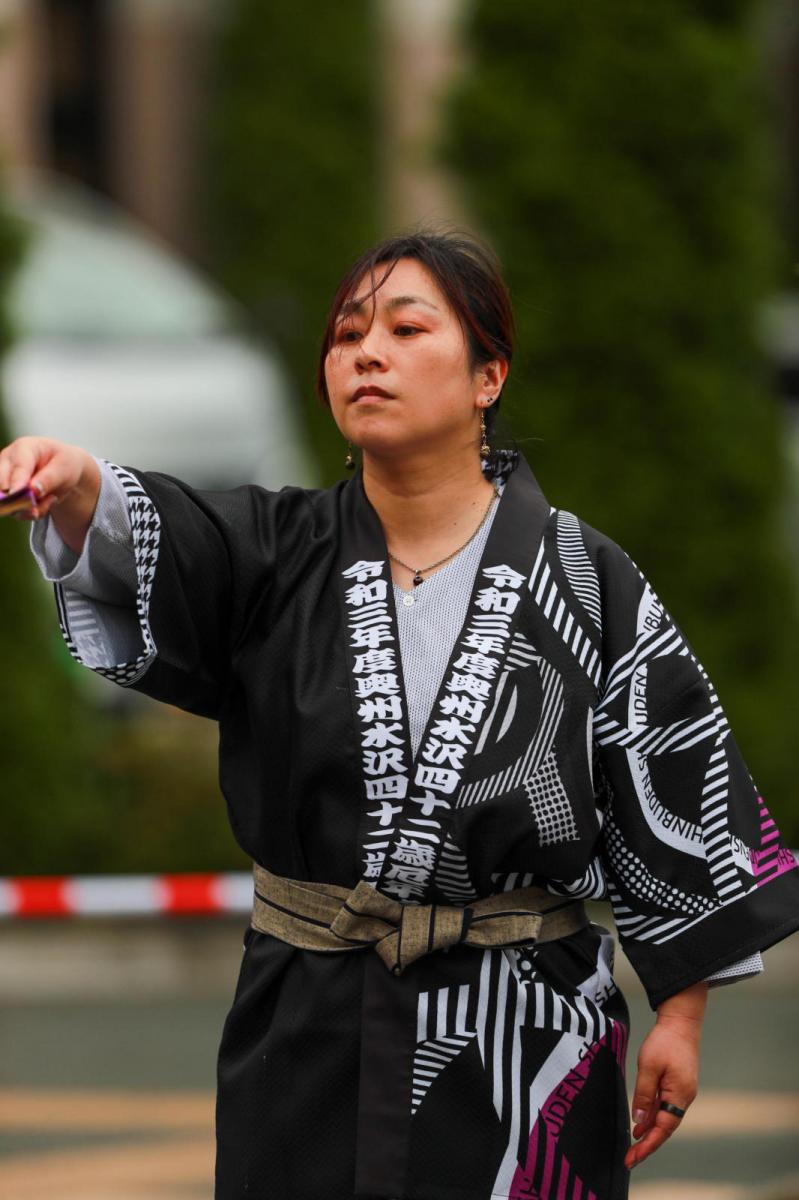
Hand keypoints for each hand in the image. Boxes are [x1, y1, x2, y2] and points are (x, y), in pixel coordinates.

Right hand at [0, 435, 100, 553]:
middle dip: (20, 500)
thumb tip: (33, 490)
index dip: (17, 481)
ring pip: (7, 501)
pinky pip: (15, 511)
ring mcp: (5, 479)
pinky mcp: (8, 495)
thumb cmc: (62, 462)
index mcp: (23, 449)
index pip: (18, 467)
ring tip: (51, 499)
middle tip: (40, 506)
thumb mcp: (64, 467)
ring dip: (29, 509)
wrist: (62, 470)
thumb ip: (49, 478)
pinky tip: (45, 502)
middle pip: (3, 485)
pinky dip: (31, 512)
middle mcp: (8, 463)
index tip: (18, 493)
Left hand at [625, 1014, 699, 1170]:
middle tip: (630, 1158)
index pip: (663, 1129)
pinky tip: (642, 1122)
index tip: (633, 1158)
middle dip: (647, 1144)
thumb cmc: (665, 1041)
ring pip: (664, 1117)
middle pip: (665, 1127)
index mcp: (679, 1095)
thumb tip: (639, 1121)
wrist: (681, 1021)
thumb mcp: (649, 1066)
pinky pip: (664, 1106)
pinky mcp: (677, 1083)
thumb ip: (644, 1094)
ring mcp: (681, 1091)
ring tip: (633, 1145)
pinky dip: (653, 1115)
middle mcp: (684, 1097)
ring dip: (649, 1130)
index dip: (648, 1145)